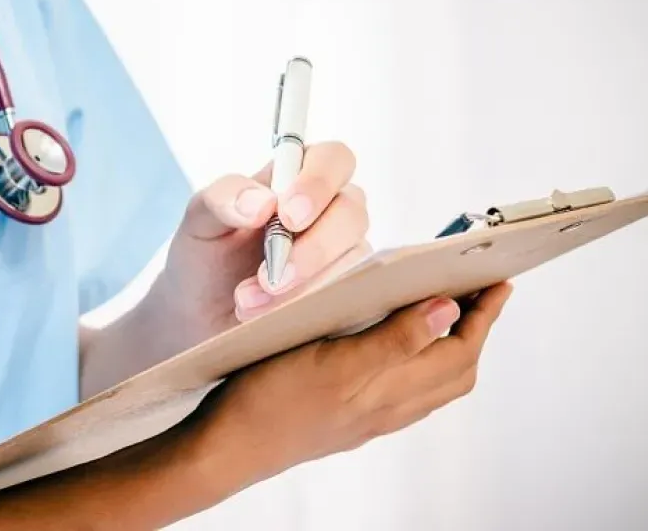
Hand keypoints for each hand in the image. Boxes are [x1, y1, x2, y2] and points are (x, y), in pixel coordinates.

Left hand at [155, 141, 369, 347]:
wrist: (199, 315)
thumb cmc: (206, 254)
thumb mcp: (199, 220)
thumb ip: (223, 198)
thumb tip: (261, 202)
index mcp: (299, 178)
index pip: (333, 159)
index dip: (319, 183)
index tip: (287, 215)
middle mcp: (331, 212)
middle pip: (352, 213)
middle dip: (313, 249)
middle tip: (268, 277)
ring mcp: (344, 255)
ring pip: (352, 262)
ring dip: (300, 288)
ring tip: (246, 302)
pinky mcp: (346, 297)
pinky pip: (352, 303)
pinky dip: (311, 312)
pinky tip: (271, 319)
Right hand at [189, 282, 514, 491]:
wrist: (230, 446)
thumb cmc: (270, 402)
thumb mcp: (333, 361)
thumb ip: (394, 340)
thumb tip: (447, 312)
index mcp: (389, 391)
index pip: (459, 352)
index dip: (484, 316)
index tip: (499, 283)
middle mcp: (388, 409)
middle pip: (455, 371)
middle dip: (476, 330)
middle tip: (480, 293)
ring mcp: (370, 417)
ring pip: (432, 383)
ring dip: (451, 347)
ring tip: (449, 312)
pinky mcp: (351, 417)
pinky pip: (406, 392)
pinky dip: (420, 363)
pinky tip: (401, 345)